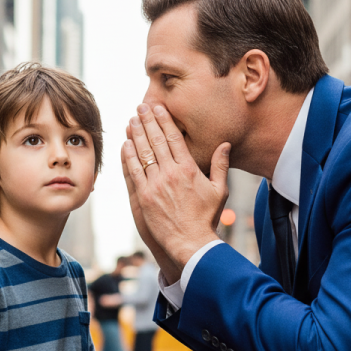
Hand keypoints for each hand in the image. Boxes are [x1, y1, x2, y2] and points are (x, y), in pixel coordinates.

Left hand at [122, 104, 229, 279]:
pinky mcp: (143, 197)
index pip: (173, 138)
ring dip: (136, 135)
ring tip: (131, 121)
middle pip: (155, 141)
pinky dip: (128, 157)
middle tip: (140, 108)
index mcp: (188, 169)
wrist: (191, 242)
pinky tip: (125, 145)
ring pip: (142, 153)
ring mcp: (155, 184)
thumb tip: (225, 144)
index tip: (157, 108)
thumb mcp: (220, 190)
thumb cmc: (206, 218)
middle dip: (147, 121)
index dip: (164, 120)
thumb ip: (221, 165)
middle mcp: (170, 173)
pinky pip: (133, 172)